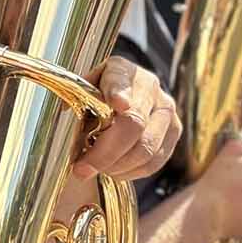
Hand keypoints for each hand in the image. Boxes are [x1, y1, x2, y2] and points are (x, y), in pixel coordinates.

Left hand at [74, 58, 181, 181]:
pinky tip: (114, 170)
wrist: (122, 101)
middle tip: (81, 170)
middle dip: (105, 153)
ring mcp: (165, 109)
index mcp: (121, 70)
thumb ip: (76, 99)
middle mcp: (149, 86)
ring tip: (96, 169)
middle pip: (134, 124)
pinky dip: (131, 172)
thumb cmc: (96, 98)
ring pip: (145, 149)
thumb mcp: (81, 93)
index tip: (117, 103)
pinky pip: (154, 161)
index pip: (120, 82)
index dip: (119, 93)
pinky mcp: (174, 131)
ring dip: (116, 166)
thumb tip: (66, 111)